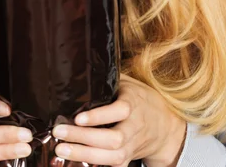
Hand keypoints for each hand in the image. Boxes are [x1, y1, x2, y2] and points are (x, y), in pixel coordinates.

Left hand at [53, 73, 186, 166]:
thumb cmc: (140, 99)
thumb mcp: (128, 84)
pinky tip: (75, 161)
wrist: (165, 127)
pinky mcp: (128, 159)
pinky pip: (113, 166)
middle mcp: (134, 127)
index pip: (119, 111)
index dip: (99, 116)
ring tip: (62, 149)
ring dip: (84, 155)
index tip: (79, 117)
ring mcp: (132, 146)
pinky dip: (95, 165)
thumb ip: (108, 80)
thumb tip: (81, 68)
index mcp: (133, 103)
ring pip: (112, 156)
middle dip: (84, 138)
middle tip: (60, 132)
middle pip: (113, 138)